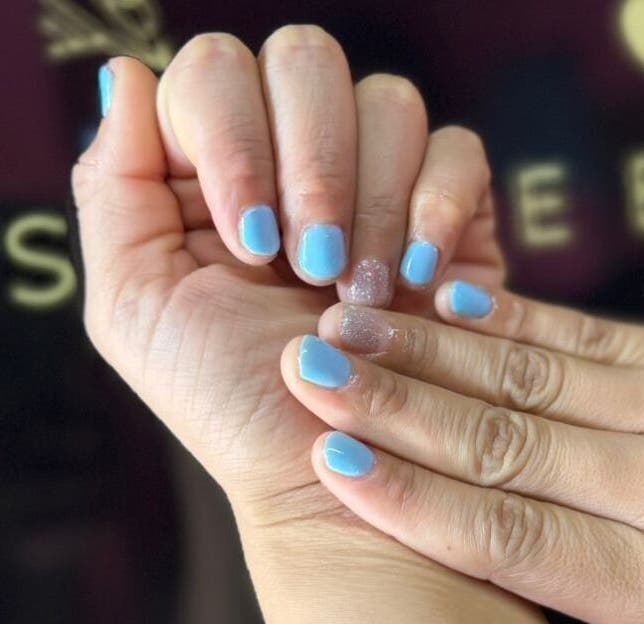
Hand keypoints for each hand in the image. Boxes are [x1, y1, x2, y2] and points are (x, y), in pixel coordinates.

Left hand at [74, 33, 560, 623]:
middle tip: (309, 263)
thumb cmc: (236, 404)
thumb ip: (113, 188)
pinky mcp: (452, 211)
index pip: (217, 74)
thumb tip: (127, 72)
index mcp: (215, 171)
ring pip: (389, 101)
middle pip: (307, 61)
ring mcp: (379, 179)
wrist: (340, 472)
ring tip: (362, 295)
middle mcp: (297, 160)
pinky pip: (459, 149)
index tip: (250, 241)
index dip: (234, 139)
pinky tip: (421, 279)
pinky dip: (440, 207)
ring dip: (374, 201)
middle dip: (311, 166)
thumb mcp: (138, 308)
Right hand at [280, 284, 643, 623]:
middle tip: (305, 367)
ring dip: (429, 347)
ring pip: (530, 374)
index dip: (409, 493)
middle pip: (504, 442)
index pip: (509, 533)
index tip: (327, 455)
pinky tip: (438, 295)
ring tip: (346, 323)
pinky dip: (503, 314)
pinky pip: (581, 331)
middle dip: (393, 402)